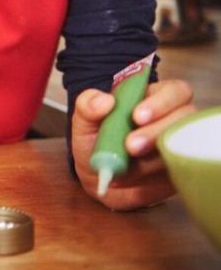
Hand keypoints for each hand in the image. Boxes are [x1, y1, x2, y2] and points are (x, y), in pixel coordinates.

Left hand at [71, 79, 194, 209]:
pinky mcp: (181, 166)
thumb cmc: (95, 143)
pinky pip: (181, 168)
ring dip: (152, 158)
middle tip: (130, 146)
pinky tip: (135, 177)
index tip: (137, 116)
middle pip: (186, 116)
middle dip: (157, 130)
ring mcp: (179, 143)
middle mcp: (172, 119)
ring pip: (180, 145)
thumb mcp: (84, 122)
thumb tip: (105, 101)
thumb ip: (87, 105)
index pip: (174, 91)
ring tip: (124, 169)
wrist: (98, 178)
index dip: (161, 102)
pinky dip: (156, 173)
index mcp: (152, 98)